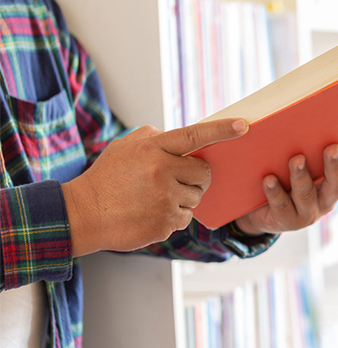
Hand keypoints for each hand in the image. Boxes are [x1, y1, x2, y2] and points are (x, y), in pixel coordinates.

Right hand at [63, 119, 247, 256]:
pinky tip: (152, 213)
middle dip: (196, 176)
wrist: (83, 214)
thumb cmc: (107, 178)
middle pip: (204, 172)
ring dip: (184, 198)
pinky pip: (186, 218)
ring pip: (197, 197)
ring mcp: (165, 199)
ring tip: (156, 198)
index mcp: (153, 149)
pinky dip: (174, 216)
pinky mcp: (165, 222)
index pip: (194, 136)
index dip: (221, 130)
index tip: (243, 125)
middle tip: (175, 180)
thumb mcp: (124, 147)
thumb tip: (183, 139)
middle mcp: (162, 171)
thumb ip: (154, 138)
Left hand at [233, 144, 337, 233]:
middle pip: (336, 184)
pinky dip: (275, 191)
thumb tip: (299, 115)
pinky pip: (281, 205)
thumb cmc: (283, 179)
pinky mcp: (286, 221)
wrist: (260, 212)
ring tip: (296, 159)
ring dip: (302, 175)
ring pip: (307, 194)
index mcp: (332, 183)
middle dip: (334, 165)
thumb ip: (303, 145)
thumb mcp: (296, 162)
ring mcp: (308, 212)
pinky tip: (269, 178)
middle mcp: (325, 199)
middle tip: (332, 147)